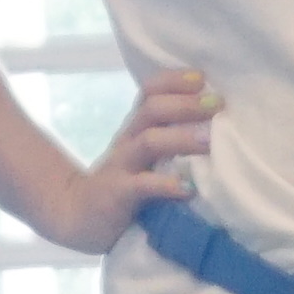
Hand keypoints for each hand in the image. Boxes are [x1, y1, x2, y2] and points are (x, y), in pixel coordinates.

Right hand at [26, 67, 217, 254]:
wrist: (76, 216)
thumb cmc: (122, 186)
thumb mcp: (142, 157)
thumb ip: (170, 140)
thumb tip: (215, 129)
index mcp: (135, 128)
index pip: (151, 91)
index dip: (174, 80)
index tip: (202, 77)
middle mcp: (129, 141)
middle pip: (153, 109)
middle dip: (186, 103)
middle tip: (218, 103)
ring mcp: (122, 167)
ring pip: (149, 142)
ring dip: (181, 138)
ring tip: (209, 139)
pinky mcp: (119, 195)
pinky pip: (142, 186)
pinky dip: (166, 185)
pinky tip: (188, 189)